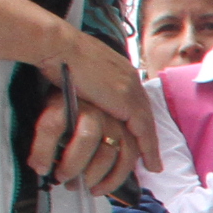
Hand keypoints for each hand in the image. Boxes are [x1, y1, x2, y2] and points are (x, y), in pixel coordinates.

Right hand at [35, 30, 155, 194]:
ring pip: (147, 124)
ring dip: (151, 147)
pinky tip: (151, 164)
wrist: (59, 46)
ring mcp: (131, 89)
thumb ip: (88, 81)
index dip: (137, 118)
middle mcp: (131, 78)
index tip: (137, 132)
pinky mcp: (127, 102)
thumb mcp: (79, 68)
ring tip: (153, 166)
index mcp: (120, 68)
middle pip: (145, 112)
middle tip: (152, 155)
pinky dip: (148, 149)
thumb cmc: (59, 54)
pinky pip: (143, 131)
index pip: (134, 98)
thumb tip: (81, 93)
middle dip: (148, 135)